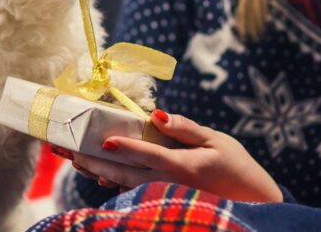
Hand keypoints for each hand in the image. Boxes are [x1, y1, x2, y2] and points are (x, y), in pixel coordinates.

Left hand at [69, 110, 282, 202]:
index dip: (127, 149)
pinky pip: (133, 192)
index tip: (105, 141)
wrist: (252, 204)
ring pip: (124, 186)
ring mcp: (165, 196)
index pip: (150, 156)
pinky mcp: (163, 201)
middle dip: (95, 162)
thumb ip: (186, 129)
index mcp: (185, 167)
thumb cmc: (238, 169)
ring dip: (97, 172)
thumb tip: (158, 116)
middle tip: (68, 150)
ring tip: (72, 158)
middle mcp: (170, 185)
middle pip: (125, 175)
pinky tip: (96, 172)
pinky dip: (112, 182)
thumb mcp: (218, 141)